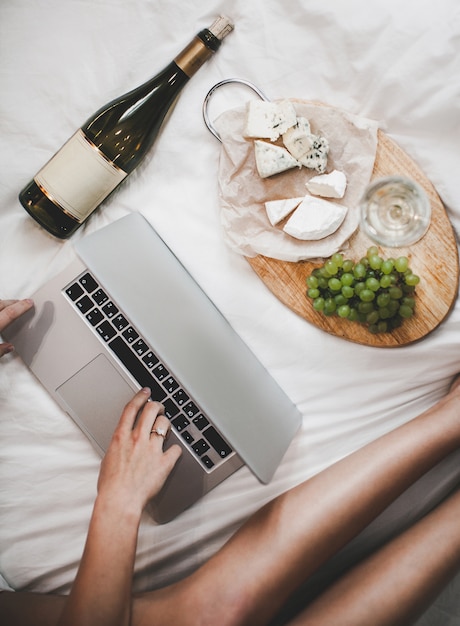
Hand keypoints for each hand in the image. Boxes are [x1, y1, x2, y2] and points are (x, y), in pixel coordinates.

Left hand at [0, 298, 33, 357]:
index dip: (22, 307)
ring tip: (9, 305)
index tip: (30, 302)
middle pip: (2, 304)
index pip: (10, 313)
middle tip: (22, 303)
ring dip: (3, 304)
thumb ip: (1, 350)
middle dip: (13, 302)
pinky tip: (0, 311)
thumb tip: (9, 347)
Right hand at [97, 388, 181, 516]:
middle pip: (151, 410)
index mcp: (121, 437)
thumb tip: (124, 442)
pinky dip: (175, 450)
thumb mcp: (108, 457)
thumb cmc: (110, 485)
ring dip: (166, 424)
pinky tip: (172, 453)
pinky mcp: (164, 462)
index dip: (140, 396)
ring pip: (164, 424)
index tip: (145, 392)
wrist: (119, 501)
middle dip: (157, 405)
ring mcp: (152, 449)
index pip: (132, 408)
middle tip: (159, 407)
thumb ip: (119, 445)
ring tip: (165, 428)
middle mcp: (137, 439)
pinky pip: (176, 449)